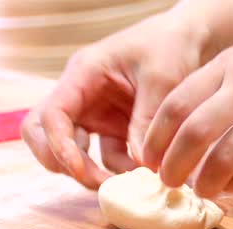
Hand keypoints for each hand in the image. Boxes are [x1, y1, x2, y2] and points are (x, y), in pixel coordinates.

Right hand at [22, 0, 232, 188]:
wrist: (189, 40)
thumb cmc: (170, 47)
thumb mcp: (162, 78)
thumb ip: (147, 119)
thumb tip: (140, 166)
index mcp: (83, 74)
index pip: (52, 114)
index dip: (59, 146)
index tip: (79, 171)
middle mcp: (81, 95)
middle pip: (43, 134)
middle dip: (62, 162)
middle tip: (96, 182)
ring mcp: (95, 114)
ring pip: (72, 150)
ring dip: (93, 172)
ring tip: (128, 184)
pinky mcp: (113, 128)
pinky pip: (104, 156)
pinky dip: (118, 170)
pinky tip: (142, 174)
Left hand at [141, 24, 232, 196]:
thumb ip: (221, 86)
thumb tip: (185, 124)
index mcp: (230, 64)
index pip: (176, 103)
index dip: (156, 137)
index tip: (148, 158)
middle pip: (192, 132)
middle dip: (172, 164)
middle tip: (167, 182)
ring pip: (224, 155)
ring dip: (206, 181)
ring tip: (201, 192)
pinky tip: (232, 186)